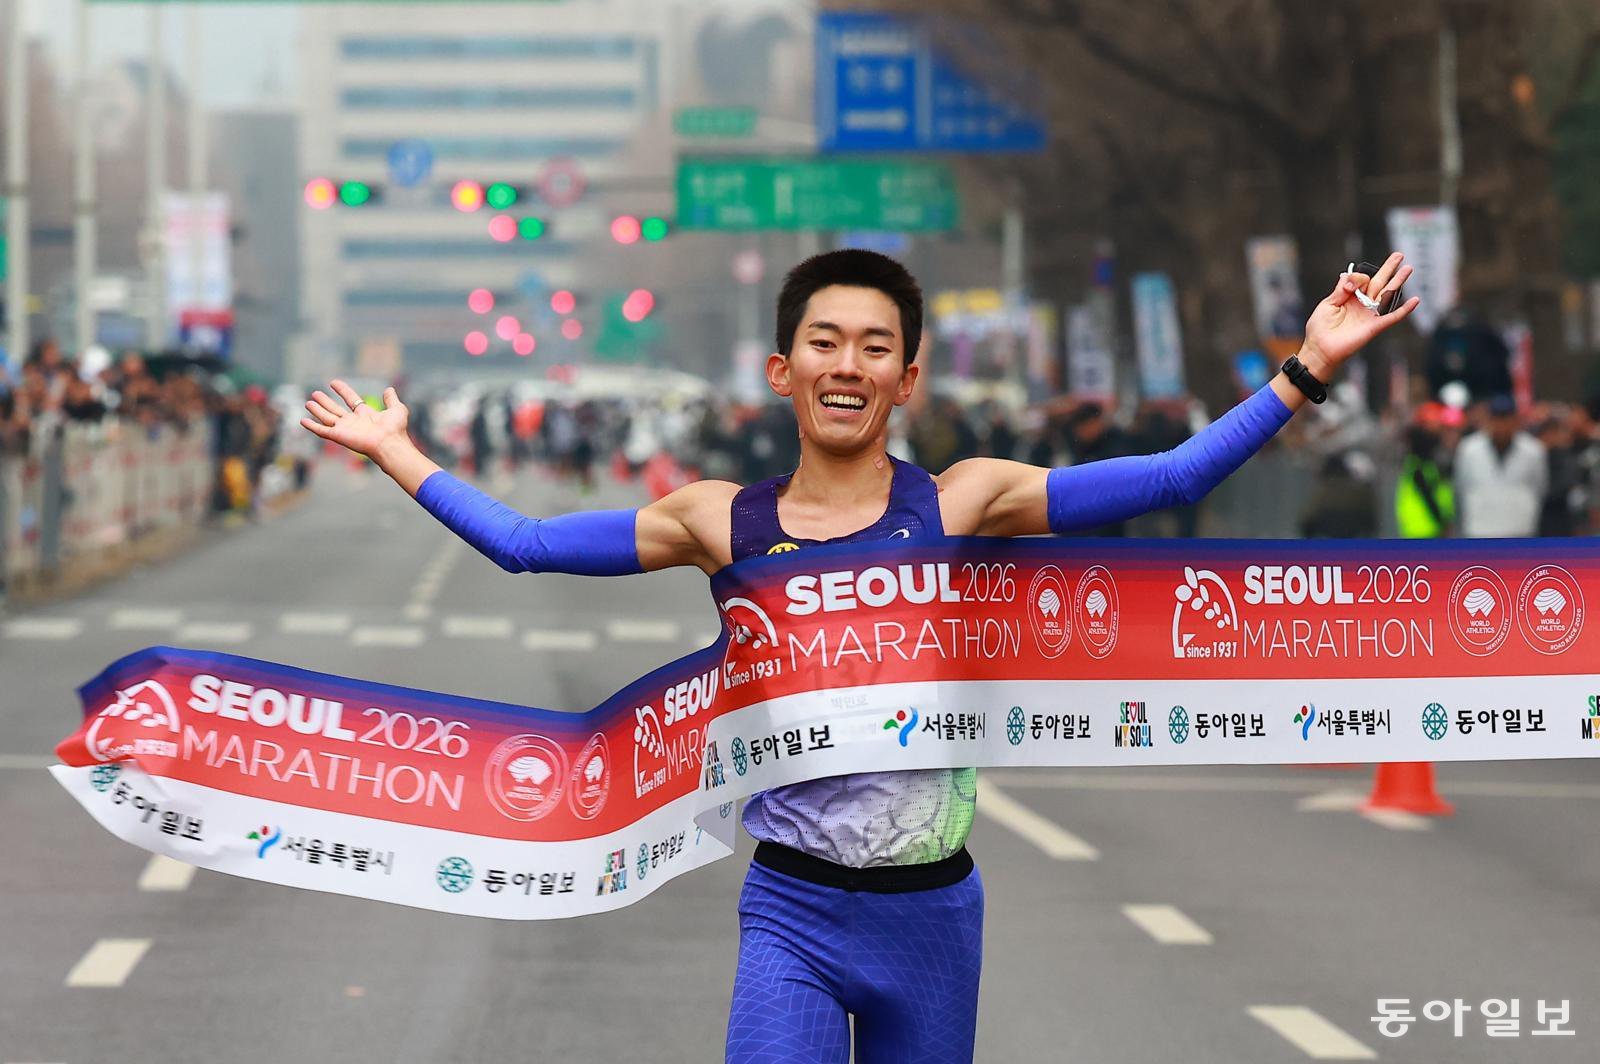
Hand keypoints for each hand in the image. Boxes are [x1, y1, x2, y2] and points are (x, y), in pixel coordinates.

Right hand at [300, 380, 407, 460]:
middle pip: (335, 409)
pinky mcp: (338, 436)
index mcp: (365, 414)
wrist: (389, 443)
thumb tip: (389, 389)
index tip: (333, 382)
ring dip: (317, 410)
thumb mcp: (397, 409)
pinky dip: (312, 426)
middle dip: (325, 402)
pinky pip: (322, 431)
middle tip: (315, 393)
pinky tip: (303, 421)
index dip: (342, 390)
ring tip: (307, 402)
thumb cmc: (395, 429)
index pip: (350, 399)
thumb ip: (391, 399)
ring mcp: (345, 429)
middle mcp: (353, 422)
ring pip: (327, 417)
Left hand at [1298, 252, 1419, 378]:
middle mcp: (1362, 304)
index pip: (1362, 279)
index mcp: (1350, 297)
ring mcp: (1370, 314)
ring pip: (1388, 295)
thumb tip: (1350, 278)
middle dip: (1389, 268)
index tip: (1350, 286)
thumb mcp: (1327, 304)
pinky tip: (1415, 300)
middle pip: (1379, 282)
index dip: (1358, 278)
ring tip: (1408, 268)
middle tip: (1399, 255)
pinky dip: (1404, 310)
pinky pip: (1393, 317)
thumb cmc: (1320, 329)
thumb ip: (1341, 290)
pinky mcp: (1374, 326)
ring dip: (1398, 281)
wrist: (1320, 349)